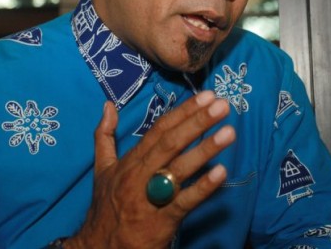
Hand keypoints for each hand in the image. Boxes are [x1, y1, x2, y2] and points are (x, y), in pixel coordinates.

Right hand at [64, 91, 234, 248]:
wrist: (101, 247)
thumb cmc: (106, 207)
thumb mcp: (101, 169)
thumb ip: (104, 136)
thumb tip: (107, 106)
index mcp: (131, 160)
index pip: (160, 129)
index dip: (184, 111)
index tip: (207, 96)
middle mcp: (140, 174)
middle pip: (171, 143)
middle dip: (198, 122)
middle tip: (223, 105)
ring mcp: (151, 196)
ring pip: (180, 168)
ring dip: (206, 148)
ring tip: (229, 132)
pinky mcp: (162, 220)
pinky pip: (185, 201)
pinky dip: (203, 186)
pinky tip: (221, 172)